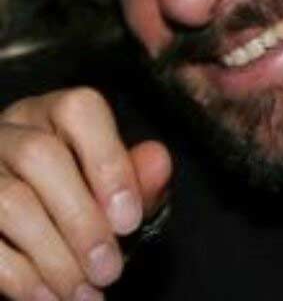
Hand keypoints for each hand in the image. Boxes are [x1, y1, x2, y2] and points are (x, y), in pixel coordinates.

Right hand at [0, 87, 170, 300]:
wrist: (30, 237)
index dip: (108, 163)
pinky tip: (52, 297)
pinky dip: (21, 277)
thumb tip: (158, 160)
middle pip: (39, 156)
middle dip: (81, 220)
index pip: (79, 110)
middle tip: (110, 270)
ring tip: (85, 292)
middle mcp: (9, 132)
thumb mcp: (115, 189)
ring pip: (9, 201)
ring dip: (53, 256)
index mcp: (53, 114)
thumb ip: (139, 178)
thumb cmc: (82, 200)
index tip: (129, 221)